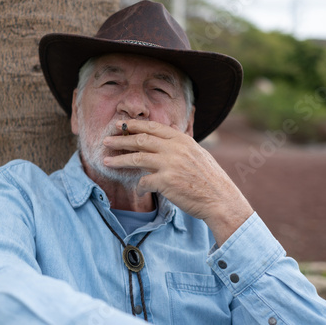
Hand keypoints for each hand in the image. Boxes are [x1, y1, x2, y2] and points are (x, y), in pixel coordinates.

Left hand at [103, 119, 252, 245]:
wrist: (220, 200)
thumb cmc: (209, 179)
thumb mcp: (197, 153)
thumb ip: (181, 142)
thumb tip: (169, 128)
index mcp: (182, 139)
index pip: (153, 127)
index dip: (134, 126)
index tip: (120, 125)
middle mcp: (175, 148)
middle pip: (141, 140)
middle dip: (120, 140)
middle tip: (106, 140)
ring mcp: (170, 164)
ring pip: (137, 158)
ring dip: (119, 160)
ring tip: (105, 161)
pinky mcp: (166, 182)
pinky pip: (144, 181)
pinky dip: (139, 186)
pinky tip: (138, 190)